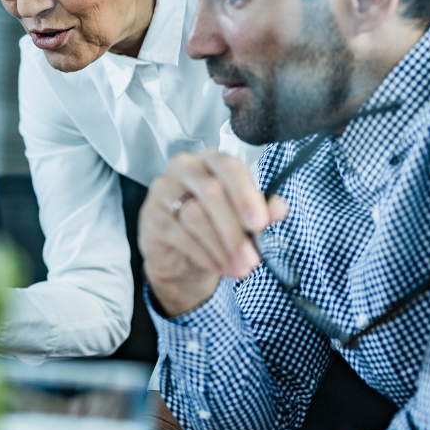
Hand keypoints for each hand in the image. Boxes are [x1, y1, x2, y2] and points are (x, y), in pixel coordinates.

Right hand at [138, 150, 288, 317]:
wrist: (181, 255)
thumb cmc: (215, 227)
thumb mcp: (242, 218)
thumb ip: (262, 210)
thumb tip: (279, 208)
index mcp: (212, 161)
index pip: (229, 168)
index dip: (246, 195)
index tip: (260, 224)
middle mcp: (184, 168)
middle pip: (211, 193)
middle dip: (235, 230)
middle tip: (252, 258)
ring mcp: (163, 190)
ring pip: (195, 216)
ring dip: (222, 247)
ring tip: (239, 267)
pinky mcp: (151, 216)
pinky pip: (179, 235)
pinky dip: (204, 254)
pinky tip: (218, 266)